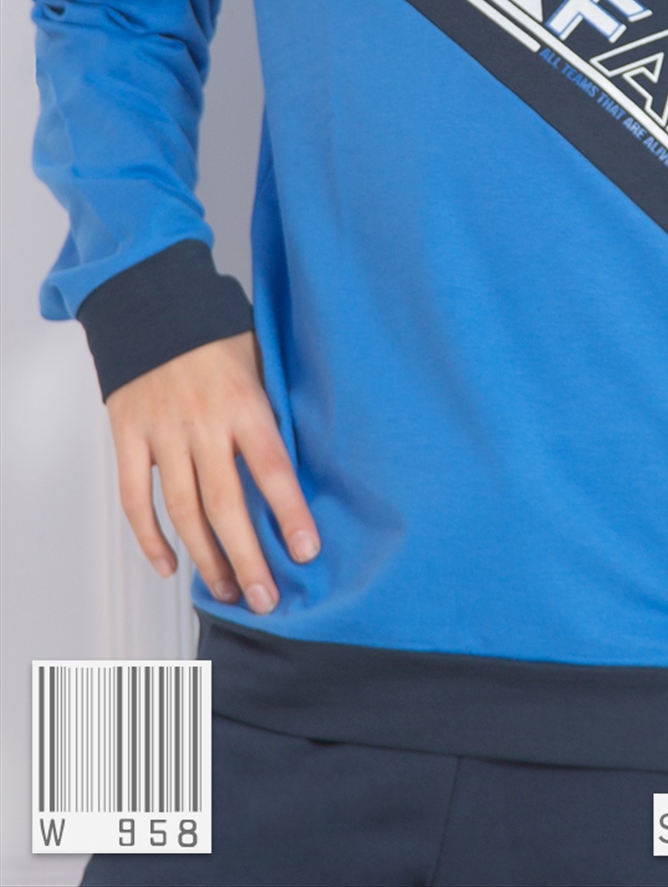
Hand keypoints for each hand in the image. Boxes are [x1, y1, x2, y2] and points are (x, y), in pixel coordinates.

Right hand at [105, 332, 318, 613]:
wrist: (151, 302)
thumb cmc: (214, 332)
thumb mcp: (260, 358)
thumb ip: (272, 408)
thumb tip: (305, 459)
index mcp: (243, 402)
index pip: (271, 467)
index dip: (289, 512)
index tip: (305, 551)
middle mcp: (202, 422)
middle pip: (226, 504)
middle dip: (248, 557)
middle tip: (265, 598)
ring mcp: (162, 432)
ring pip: (183, 510)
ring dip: (206, 556)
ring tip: (228, 588)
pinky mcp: (129, 437)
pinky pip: (136, 498)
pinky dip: (150, 537)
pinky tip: (170, 564)